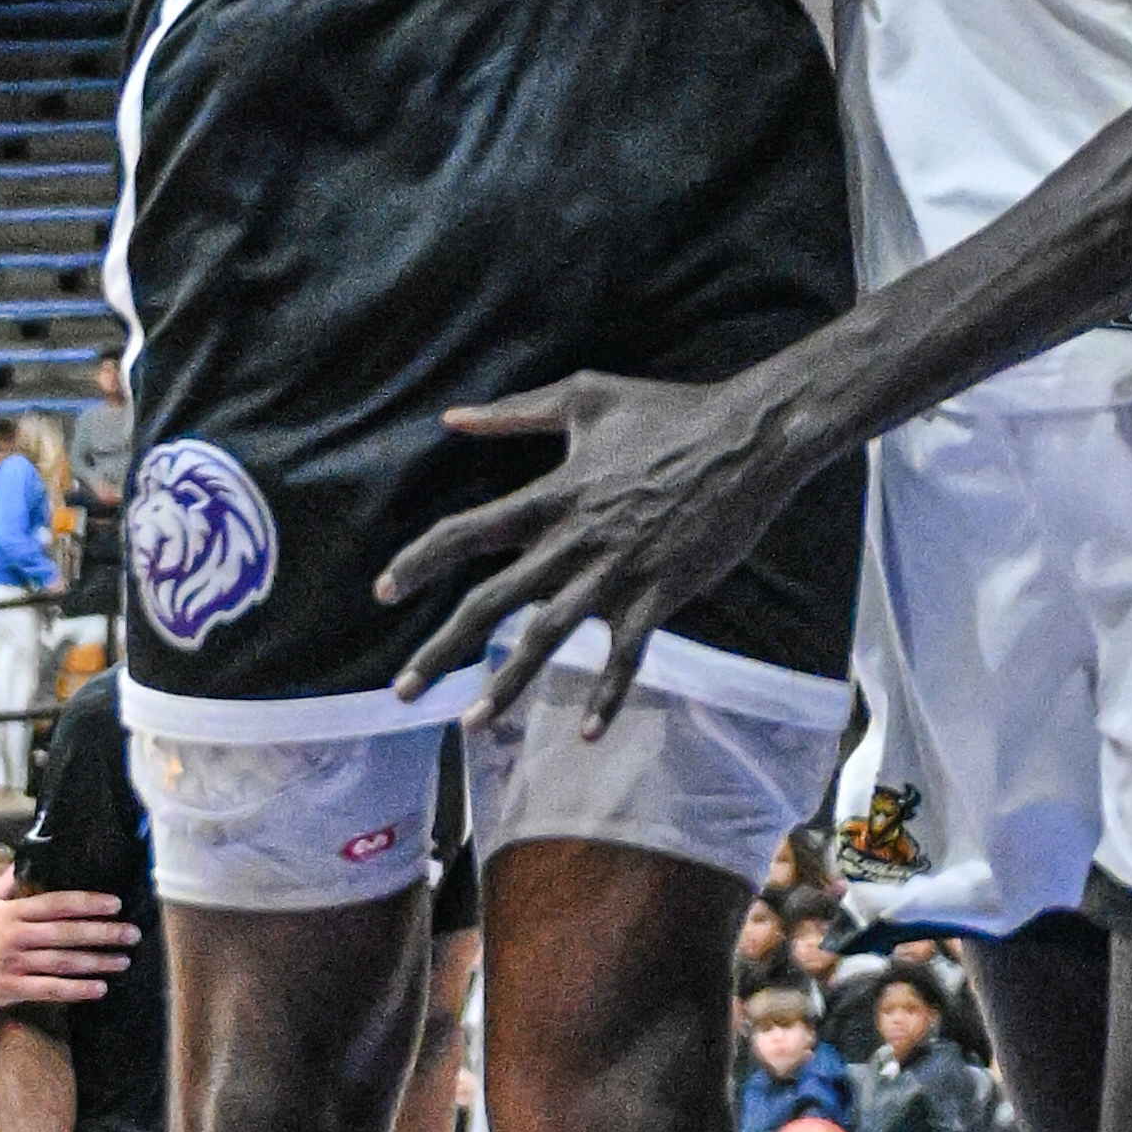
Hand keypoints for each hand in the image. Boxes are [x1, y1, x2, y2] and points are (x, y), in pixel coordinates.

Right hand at [0, 891, 133, 1018]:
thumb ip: (8, 882)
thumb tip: (26, 859)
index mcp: (11, 913)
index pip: (57, 903)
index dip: (88, 903)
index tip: (115, 903)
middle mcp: (15, 936)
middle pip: (66, 932)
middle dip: (103, 932)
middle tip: (131, 933)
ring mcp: (12, 964)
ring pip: (62, 962)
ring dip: (96, 962)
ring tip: (123, 961)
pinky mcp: (9, 990)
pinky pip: (49, 989)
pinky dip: (75, 990)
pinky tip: (98, 988)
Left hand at [383, 364, 812, 726]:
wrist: (748, 440)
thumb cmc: (669, 411)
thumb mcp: (585, 398)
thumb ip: (514, 411)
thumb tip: (451, 419)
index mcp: (552, 496)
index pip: (467, 532)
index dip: (420, 561)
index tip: (383, 590)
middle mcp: (573, 542)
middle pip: (492, 602)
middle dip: (441, 649)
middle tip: (402, 691)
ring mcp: (616, 574)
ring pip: (546, 639)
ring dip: (504, 686)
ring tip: (468, 724)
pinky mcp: (659, 596)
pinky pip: (626, 657)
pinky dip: (607, 696)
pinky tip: (585, 733)